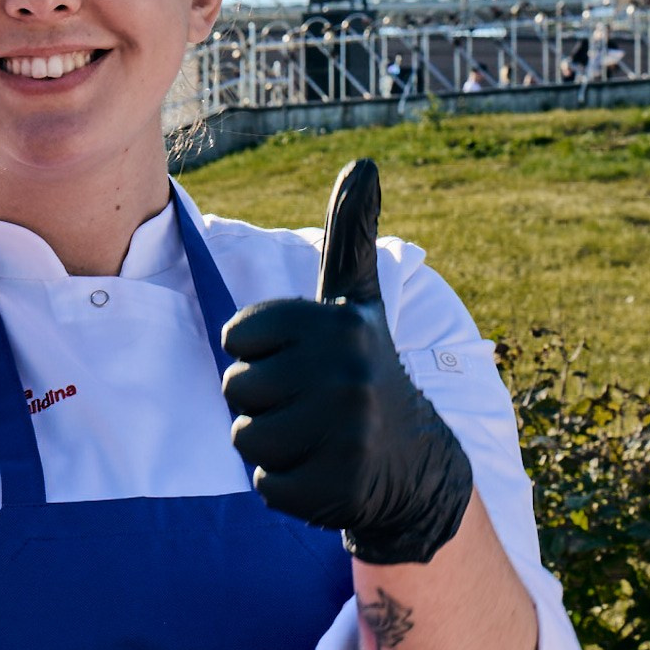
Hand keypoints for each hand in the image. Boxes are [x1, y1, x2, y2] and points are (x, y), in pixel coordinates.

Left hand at [220, 157, 474, 565]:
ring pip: (244, 438)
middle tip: (311, 406)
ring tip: (316, 437)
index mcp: (339, 321)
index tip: (301, 362)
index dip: (257, 356)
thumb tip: (364, 161)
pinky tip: (325, 472)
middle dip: (262, 404)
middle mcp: (348, 370)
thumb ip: (349, 236)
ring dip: (270, 446)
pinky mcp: (339, 485)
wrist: (416, 464)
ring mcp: (347, 429)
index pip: (235, 338)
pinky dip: (286, 487)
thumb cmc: (363, 372)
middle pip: (234, 389)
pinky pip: (265, 486)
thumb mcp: (357, 303)